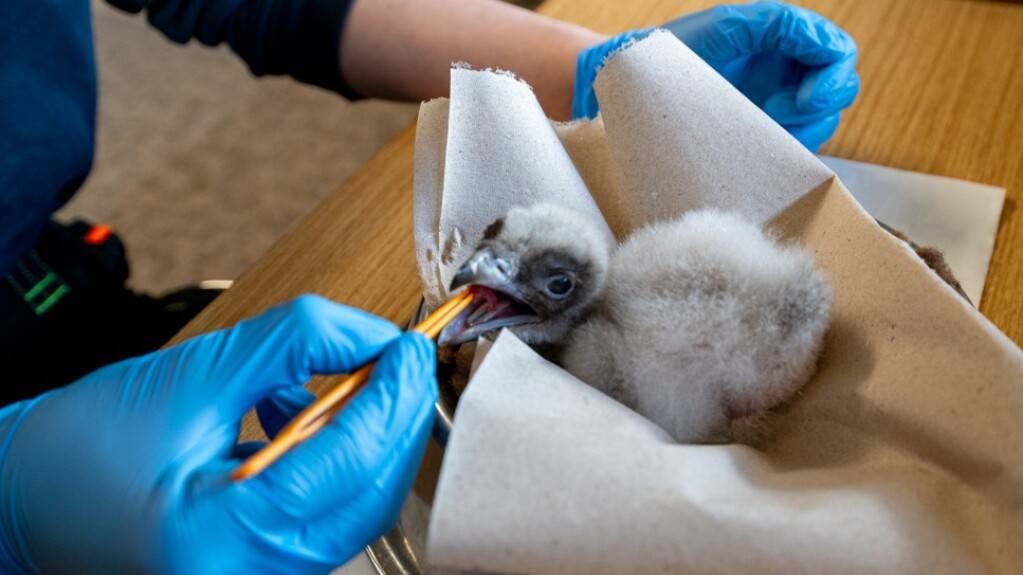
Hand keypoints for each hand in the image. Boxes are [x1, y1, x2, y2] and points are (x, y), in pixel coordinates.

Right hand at [0, 295, 436, 574]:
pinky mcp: (261, 568)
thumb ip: (297, 343)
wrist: (24, 497)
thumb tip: (371, 335)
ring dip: (369, 437)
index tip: (408, 348)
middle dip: (396, 419)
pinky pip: (328, 516)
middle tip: (401, 361)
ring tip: (351, 380)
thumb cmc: (78, 450)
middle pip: (369, 495)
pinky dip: (337, 461)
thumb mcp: (195, 373)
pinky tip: (307, 417)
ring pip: (356, 507)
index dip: (392, 396)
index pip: (347, 463)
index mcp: (219, 538)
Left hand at [574, 2, 859, 150]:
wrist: (633, 90)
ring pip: (819, 122)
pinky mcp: (759, 133)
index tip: (806, 100)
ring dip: (799, 129)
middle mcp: (785, 70)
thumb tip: (822, 42)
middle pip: (838, 89)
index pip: (836, 51)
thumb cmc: (674, 53)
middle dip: (818, 105)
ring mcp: (775, 102)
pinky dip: (781, 149)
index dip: (833, 76)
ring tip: (756, 123)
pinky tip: (750, 143)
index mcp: (782, 37)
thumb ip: (777, 24)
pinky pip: (790, 147)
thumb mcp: (725, 28)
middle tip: (777, 112)